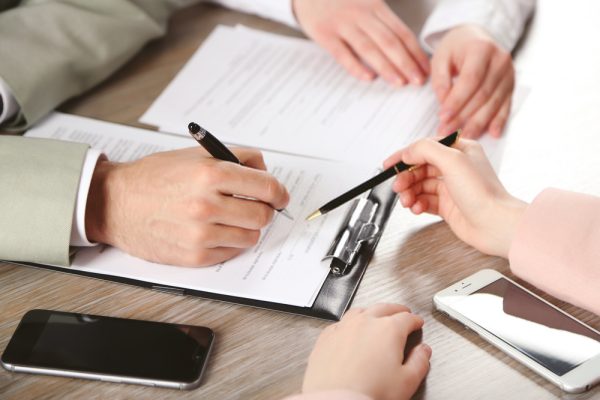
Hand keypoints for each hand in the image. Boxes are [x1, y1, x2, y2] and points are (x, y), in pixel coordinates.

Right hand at [85, 147, 288, 265]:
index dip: (279, 192)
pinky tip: (215, 231)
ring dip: (247, 228)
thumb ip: (235, 157)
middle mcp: (206, 205)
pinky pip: (231, 252)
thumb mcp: (195, 155)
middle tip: (255, 207)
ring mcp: (200, 234)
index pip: (266, 187)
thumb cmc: (154, 178)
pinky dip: (230, 243)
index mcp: (210, 174)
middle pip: (263, 215)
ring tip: (230, 219)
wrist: (115, 203)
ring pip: (251, 237)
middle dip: (264, 210)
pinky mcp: (193, 256)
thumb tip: (265, 170)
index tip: (280, 196)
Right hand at [293, 0, 428, 85]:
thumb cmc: (340, 1)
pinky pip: (343, 54)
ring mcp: (342, 24)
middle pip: (389, 41)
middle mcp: (361, 14)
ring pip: (369, 49)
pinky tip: (368, 78)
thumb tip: (405, 48)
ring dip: (386, 67)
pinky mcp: (324, 34)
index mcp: (375, 6)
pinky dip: (356, 67)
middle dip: (406, 63)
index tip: (424, 69)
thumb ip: (383, 20)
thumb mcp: (365, 1)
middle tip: (418, 81)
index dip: (415, 52)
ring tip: (399, 83)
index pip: (401, 32)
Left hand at [302, 303, 430, 399]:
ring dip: (372, 311)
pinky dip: (350, 322)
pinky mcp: (326, 337)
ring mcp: (344, 327)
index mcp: (389, 330)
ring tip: (377, 315)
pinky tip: (350, 329)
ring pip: (360, 311)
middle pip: (384, 308)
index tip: (417, 322)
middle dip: (396, 310)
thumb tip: (423, 351)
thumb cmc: (369, 393)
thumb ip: (419, 362)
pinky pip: (340, 322)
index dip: (415, 320)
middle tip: (402, 313)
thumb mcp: (407, 381)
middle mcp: (365, 323)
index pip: (406, 318)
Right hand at [384, 138, 526, 257]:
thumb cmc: (483, 193)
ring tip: (407, 201)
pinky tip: (417, 208)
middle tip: (398, 187)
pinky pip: (425, 201)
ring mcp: (451, 188)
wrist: (496, 225)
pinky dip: (417, 204)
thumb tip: (406, 152)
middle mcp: (455, 168)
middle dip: (406, 178)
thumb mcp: (452, 160)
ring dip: (410, 193)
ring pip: (420, 186)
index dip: (404, 156)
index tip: (389, 165)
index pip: (424, 148)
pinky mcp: (448, 206)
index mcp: (460, 150)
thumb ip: (425, 150)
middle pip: (419, 168)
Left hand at [432, 25, 514, 138]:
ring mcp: (509, 74)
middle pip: (482, 94)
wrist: (475, 38)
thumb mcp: (440, 58)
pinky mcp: (511, 86)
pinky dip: (499, 121)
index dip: (456, 101)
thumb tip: (445, 104)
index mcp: (481, 49)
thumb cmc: (455, 49)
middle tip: (446, 131)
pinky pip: (506, 106)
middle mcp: (500, 61)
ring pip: (493, 103)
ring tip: (462, 136)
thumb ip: (441, 80)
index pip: (470, 80)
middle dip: (463, 116)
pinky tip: (492, 133)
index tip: (442, 117)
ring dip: (477, 123)